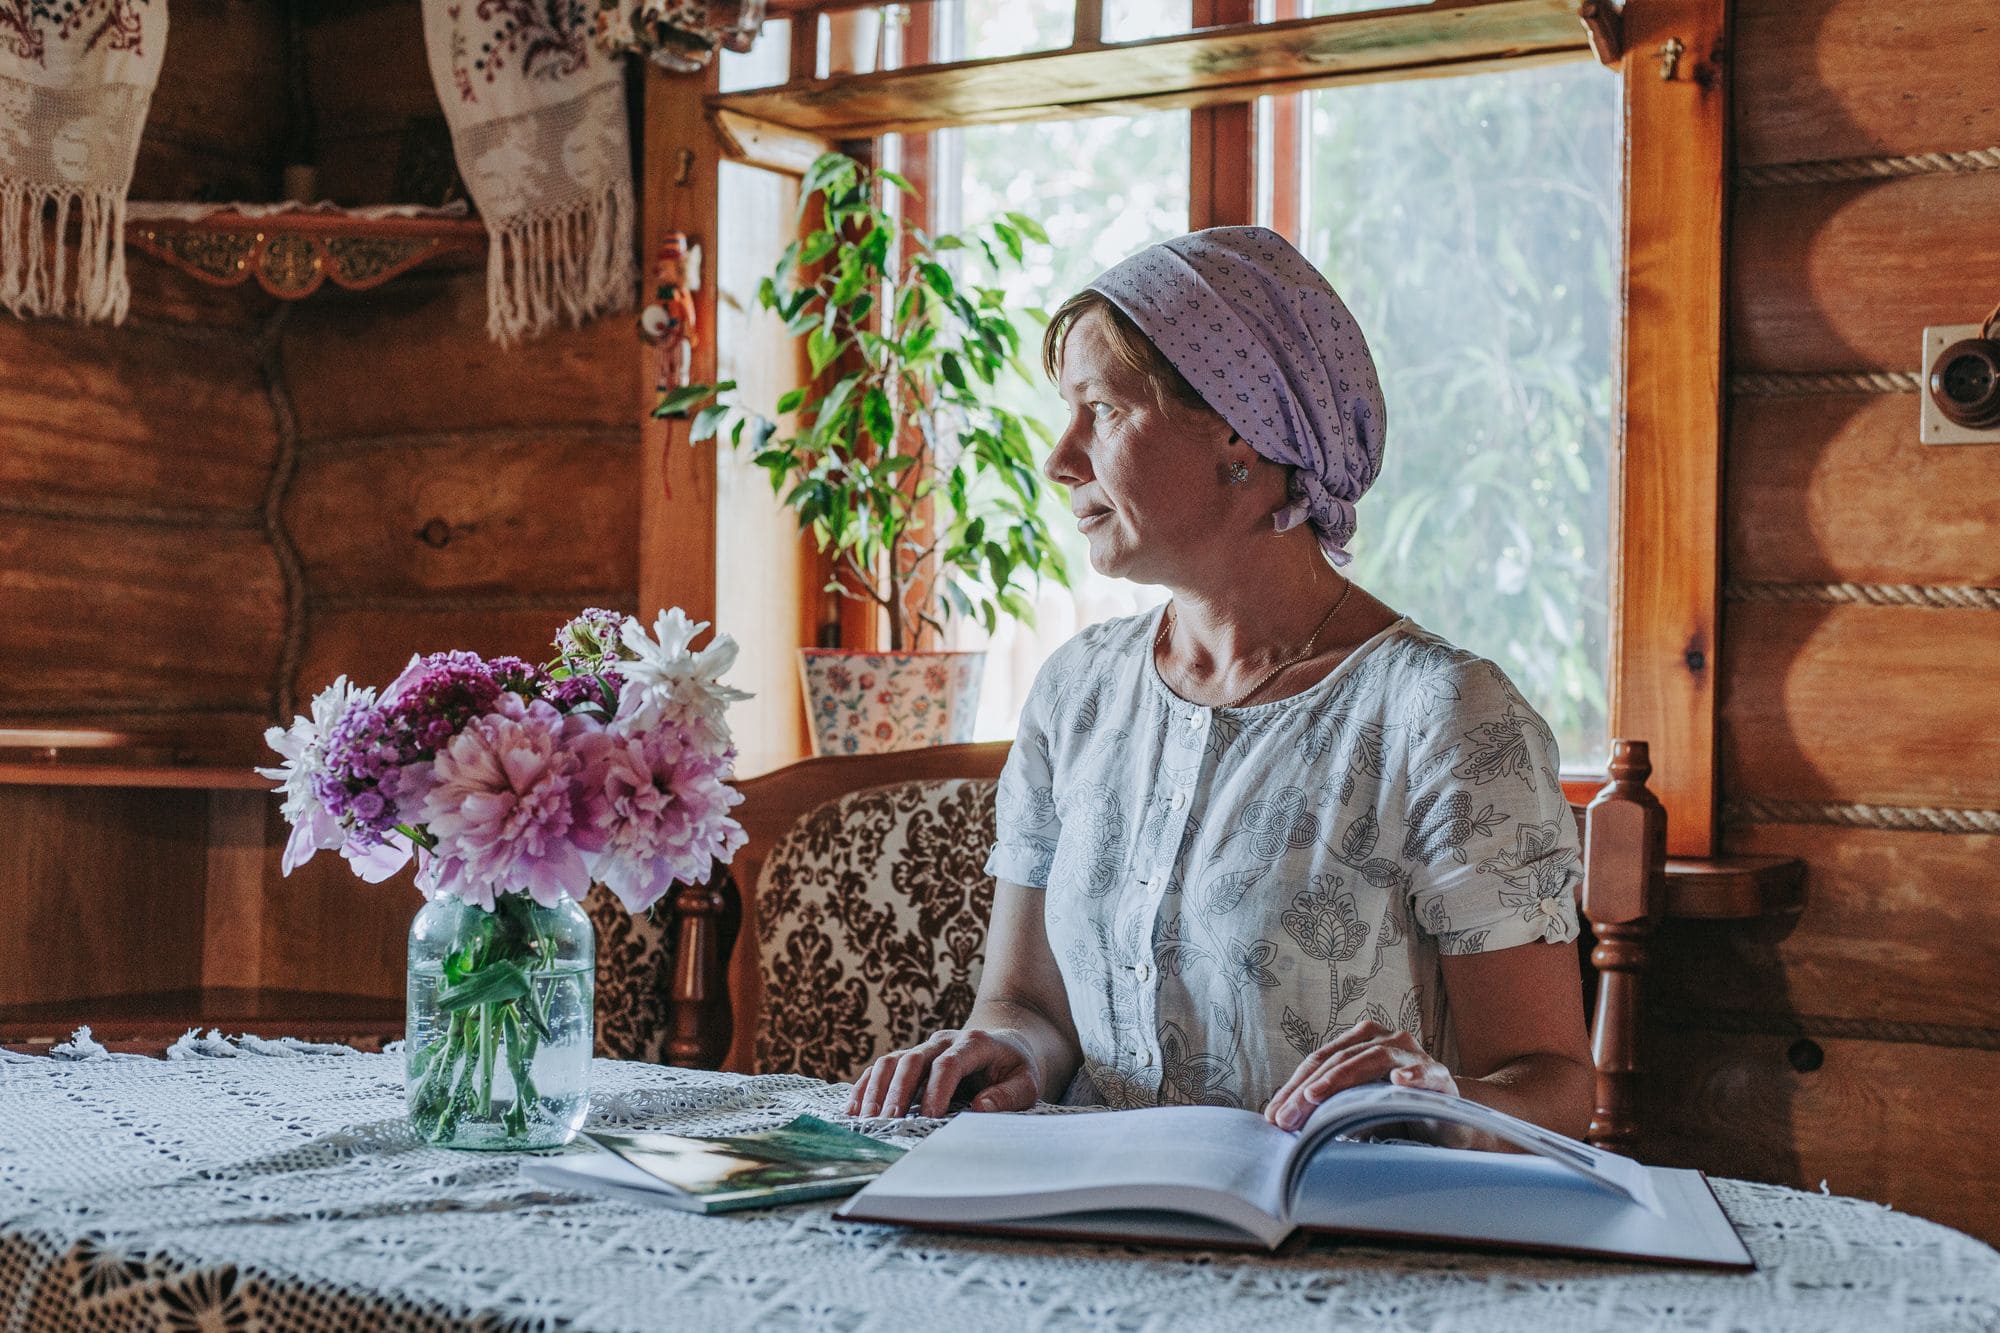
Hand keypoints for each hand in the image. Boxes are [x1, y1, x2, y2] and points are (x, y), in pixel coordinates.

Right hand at [844, 1028, 1040, 1119]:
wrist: (1005, 1043)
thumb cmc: (1015, 1068)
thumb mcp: (1026, 1081)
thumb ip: (1008, 1095)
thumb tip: (979, 1108)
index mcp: (975, 1044)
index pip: (949, 1064)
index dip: (936, 1090)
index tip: (929, 1117)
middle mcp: (944, 1041)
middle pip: (913, 1059)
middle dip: (898, 1091)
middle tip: (888, 1120)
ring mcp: (925, 1047)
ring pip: (892, 1060)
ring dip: (876, 1089)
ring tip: (864, 1118)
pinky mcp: (912, 1058)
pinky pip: (883, 1067)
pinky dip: (867, 1086)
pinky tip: (854, 1108)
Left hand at [1263, 1019, 1455, 1131]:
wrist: (1453, 1124)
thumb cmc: (1399, 1113)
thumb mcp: (1359, 1110)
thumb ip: (1330, 1108)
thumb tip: (1288, 1123)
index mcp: (1361, 1043)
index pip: (1320, 1060)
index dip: (1293, 1087)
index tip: (1272, 1115)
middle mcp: (1386, 1041)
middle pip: (1337, 1059)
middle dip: (1306, 1090)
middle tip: (1285, 1117)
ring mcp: (1414, 1056)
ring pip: (1370, 1059)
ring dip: (1339, 1080)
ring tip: (1315, 1097)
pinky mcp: (1441, 1076)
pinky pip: (1426, 1073)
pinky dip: (1413, 1076)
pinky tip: (1399, 1082)